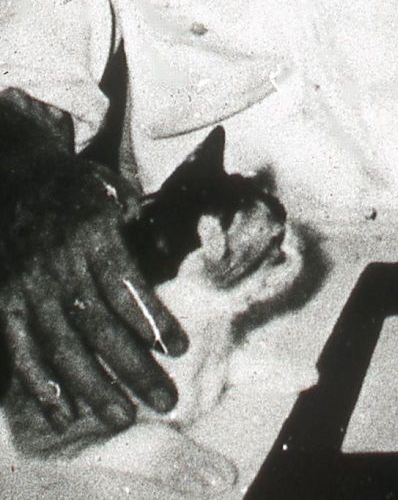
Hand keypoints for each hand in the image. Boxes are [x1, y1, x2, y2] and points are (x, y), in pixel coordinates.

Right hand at [0, 156, 186, 443]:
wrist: (19, 182)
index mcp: (94, 235)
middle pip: (99, 326)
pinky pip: (21, 351)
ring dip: (92, 387)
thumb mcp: (118, 192)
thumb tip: (178, 247)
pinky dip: (40, 385)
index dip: (152, 320)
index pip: (126, 287)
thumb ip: (144, 224)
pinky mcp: (5, 304)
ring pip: (62, 347)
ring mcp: (28, 288)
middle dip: (133, 368)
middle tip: (164, 400)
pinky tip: (64, 414)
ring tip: (123, 416)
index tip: (180, 350)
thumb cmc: (83, 191)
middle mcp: (59, 266)